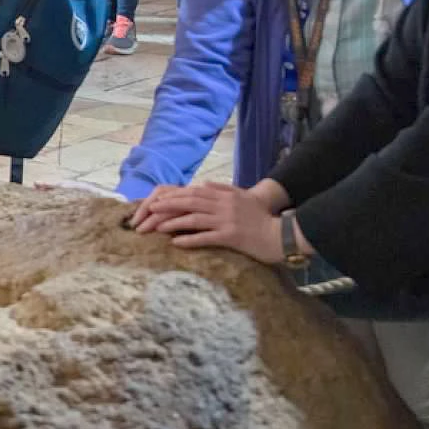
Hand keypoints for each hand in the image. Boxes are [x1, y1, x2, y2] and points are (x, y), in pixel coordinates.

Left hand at [127, 182, 285, 262]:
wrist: (280, 234)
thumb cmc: (260, 217)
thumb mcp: (241, 197)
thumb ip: (222, 189)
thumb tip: (202, 185)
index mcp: (224, 195)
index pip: (193, 192)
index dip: (173, 196)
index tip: (156, 200)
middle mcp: (224, 205)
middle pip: (189, 203)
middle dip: (167, 206)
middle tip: (148, 212)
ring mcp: (227, 220)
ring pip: (194, 219)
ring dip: (172, 223)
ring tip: (156, 228)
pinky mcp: (231, 236)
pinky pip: (206, 237)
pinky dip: (189, 239)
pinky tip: (175, 243)